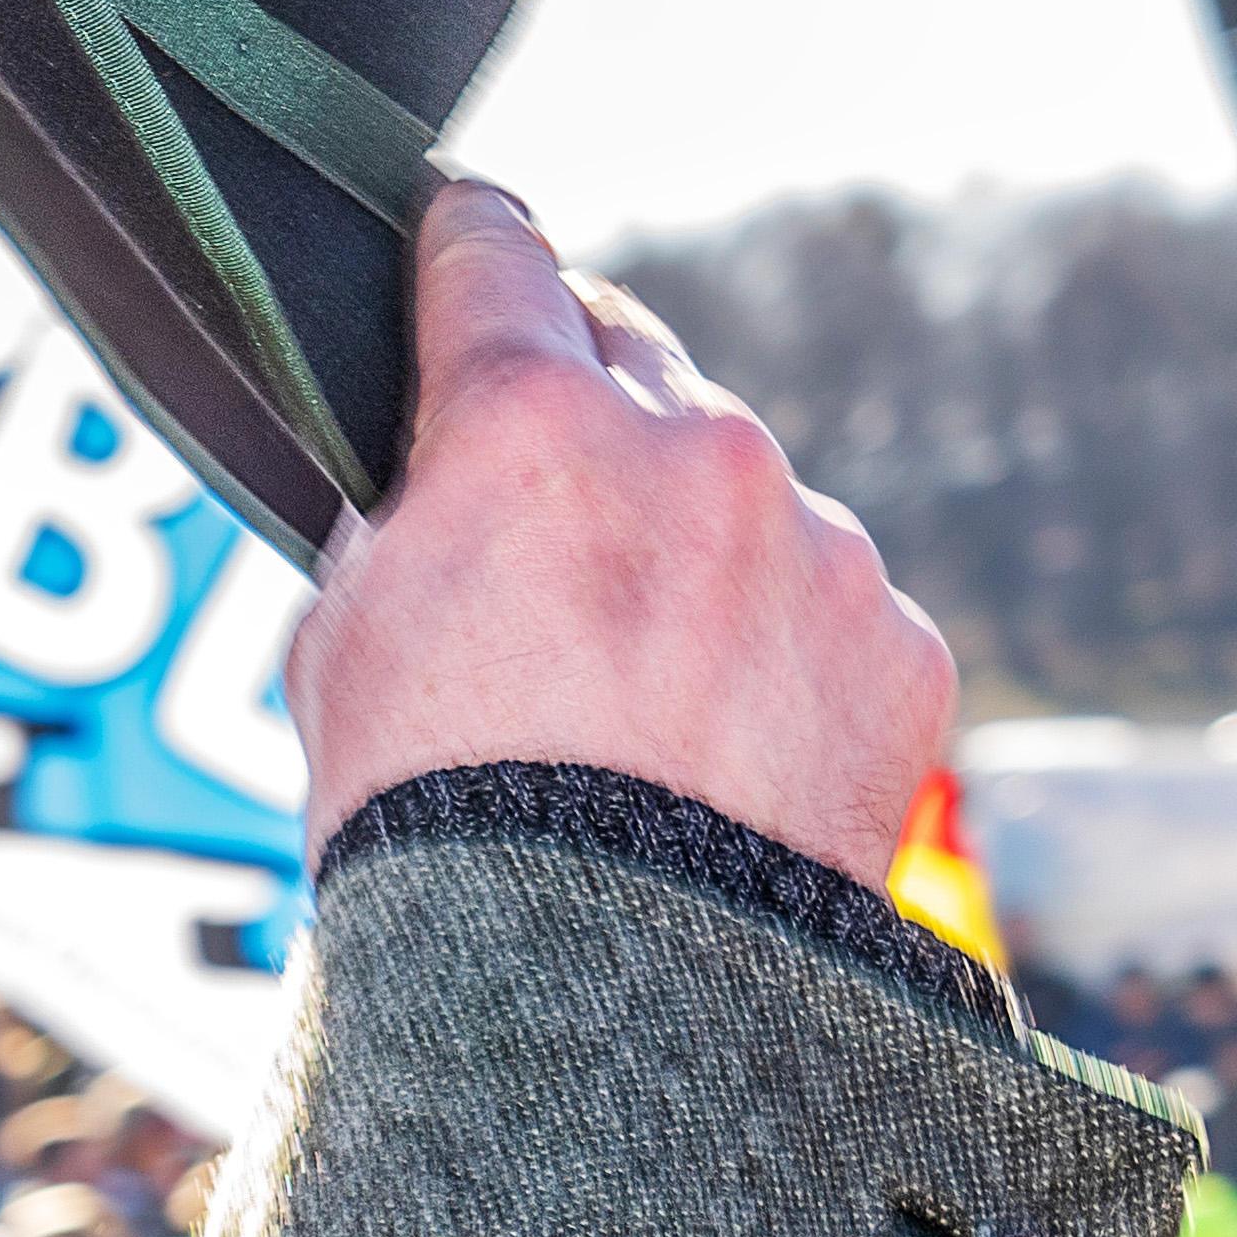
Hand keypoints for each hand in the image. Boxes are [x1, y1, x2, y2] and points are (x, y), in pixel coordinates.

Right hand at [287, 183, 954, 874]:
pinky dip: (780, 657)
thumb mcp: (339, 650)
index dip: (465, 242)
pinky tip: (726, 755)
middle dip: (584, 411)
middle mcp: (693, 451)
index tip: (463, 230)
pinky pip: (827, 610)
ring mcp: (813, 544)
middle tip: (546, 506)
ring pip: (741, 498)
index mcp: (530, 428)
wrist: (604, 1006)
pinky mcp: (897, 643)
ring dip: (693, 552)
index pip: (494, 254)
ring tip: (641, 700)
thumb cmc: (438, 838)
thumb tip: (436, 497)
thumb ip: (403, 527)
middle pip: (632, 360)